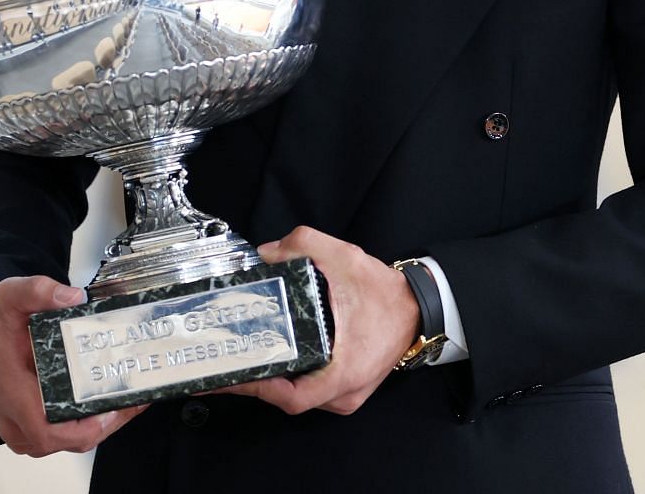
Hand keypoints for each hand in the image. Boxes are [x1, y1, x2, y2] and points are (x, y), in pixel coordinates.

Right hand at [0, 275, 147, 455]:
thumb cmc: (1, 329)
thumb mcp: (10, 297)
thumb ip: (36, 291)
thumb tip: (73, 298)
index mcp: (11, 393)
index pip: (44, 431)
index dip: (80, 430)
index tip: (108, 411)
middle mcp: (16, 420)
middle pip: (67, 441)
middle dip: (105, 424)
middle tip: (134, 398)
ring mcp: (25, 430)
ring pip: (70, 443)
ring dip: (104, 425)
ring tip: (134, 399)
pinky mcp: (35, 431)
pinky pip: (67, 437)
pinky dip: (94, 425)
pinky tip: (117, 404)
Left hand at [210, 226, 418, 415]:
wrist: (419, 307)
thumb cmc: (387, 294)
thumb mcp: (346, 258)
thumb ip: (304, 245)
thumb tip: (268, 252)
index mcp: (344, 372)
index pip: (292, 398)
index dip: (258, 390)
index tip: (233, 377)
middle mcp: (344, 392)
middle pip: (289, 399)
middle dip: (256, 382)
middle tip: (224, 366)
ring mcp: (347, 394)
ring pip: (300, 396)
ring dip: (273, 381)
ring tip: (241, 362)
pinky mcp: (347, 388)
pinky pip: (311, 390)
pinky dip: (290, 378)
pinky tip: (273, 360)